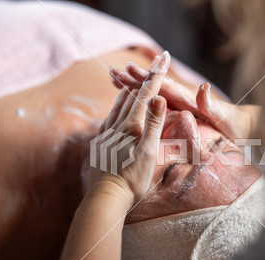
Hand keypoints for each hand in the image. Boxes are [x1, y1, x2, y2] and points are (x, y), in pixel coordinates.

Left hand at [89, 51, 170, 201]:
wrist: (105, 197)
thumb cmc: (131, 179)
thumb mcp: (148, 152)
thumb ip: (153, 124)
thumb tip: (158, 97)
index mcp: (131, 125)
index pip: (146, 93)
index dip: (156, 74)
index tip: (164, 56)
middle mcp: (116, 123)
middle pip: (132, 93)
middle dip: (146, 77)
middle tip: (156, 64)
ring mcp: (106, 131)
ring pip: (119, 103)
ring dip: (131, 89)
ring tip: (137, 80)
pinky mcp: (100, 140)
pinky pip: (111, 115)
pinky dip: (120, 104)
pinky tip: (119, 108)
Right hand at [110, 62, 251, 138]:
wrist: (243, 127)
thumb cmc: (234, 125)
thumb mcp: (224, 116)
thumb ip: (211, 103)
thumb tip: (203, 87)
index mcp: (189, 100)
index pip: (164, 87)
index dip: (147, 80)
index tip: (128, 70)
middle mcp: (182, 100)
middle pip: (154, 88)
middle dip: (133, 80)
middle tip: (112, 72)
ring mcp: (180, 106)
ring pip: (152, 95)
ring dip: (134, 88)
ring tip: (114, 80)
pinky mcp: (180, 113)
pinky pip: (157, 106)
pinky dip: (142, 101)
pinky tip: (130, 101)